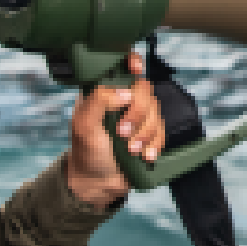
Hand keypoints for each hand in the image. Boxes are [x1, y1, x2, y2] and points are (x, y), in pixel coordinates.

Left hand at [63, 53, 164, 207]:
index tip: (135, 71)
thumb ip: (98, 101)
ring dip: (144, 134)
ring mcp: (138, 117)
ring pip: (155, 113)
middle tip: (121, 132)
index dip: (133, 62)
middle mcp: (123, 100)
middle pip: (144, 91)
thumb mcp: (84, 125)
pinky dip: (154, 145)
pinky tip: (143, 155)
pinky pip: (162, 131)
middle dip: (137, 114)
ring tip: (129, 150)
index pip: (123, 66)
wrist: (97, 183)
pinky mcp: (149, 134)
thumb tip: (124, 92)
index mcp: (105, 92)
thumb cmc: (85, 151)